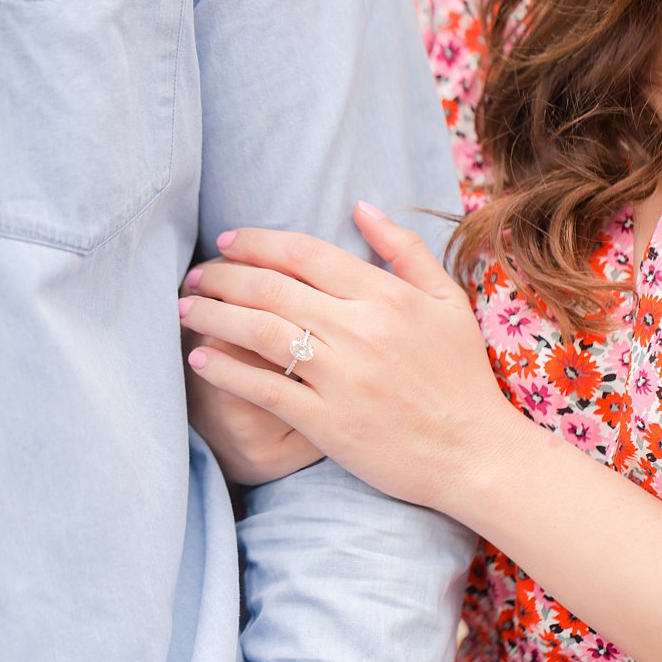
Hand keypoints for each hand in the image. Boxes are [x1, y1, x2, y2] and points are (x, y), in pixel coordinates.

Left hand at [180, 202, 513, 511]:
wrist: (477, 455)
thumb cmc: (461, 377)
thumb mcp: (446, 302)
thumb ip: (404, 250)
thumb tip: (359, 206)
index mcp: (387, 297)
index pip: (305, 253)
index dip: (257, 242)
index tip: (225, 242)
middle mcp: (361, 330)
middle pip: (272, 287)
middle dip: (222, 276)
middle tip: (194, 276)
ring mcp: (342, 376)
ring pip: (259, 331)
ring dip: (212, 316)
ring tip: (184, 311)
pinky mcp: (327, 422)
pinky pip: (263, 387)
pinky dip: (225, 370)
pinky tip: (199, 359)